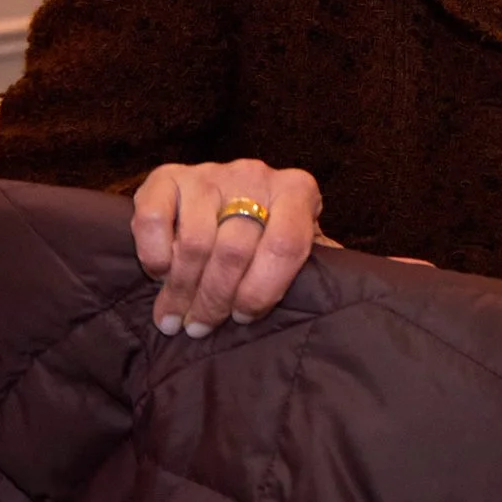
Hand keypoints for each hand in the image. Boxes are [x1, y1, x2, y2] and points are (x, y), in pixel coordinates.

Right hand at [131, 159, 322, 337]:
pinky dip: (154, 255)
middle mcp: (255, 175)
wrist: (231, 196)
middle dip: (215, 299)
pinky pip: (153, 219)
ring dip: (181, 289)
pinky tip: (160, 275)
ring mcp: (209, 173)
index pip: (286, 246)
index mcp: (298, 191)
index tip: (244, 317)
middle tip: (200, 328)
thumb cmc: (271, 234)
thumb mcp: (304, 246)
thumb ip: (322, 267)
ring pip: (194, 241)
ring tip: (175, 318)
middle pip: (235, 249)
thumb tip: (347, 290)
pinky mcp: (168, 176)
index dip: (263, 290)